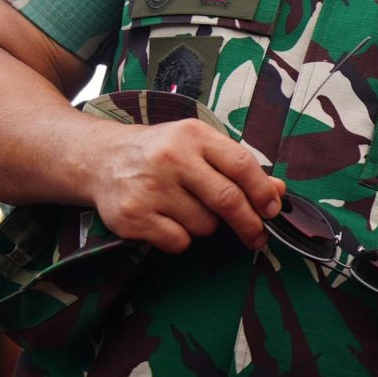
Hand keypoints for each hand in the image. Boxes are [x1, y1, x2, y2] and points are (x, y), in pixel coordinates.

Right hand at [85, 119, 281, 253]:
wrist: (98, 158)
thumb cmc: (158, 153)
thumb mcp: (196, 147)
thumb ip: (237, 168)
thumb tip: (279, 192)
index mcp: (193, 135)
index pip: (241, 164)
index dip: (263, 192)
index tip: (272, 210)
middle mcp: (171, 157)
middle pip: (228, 200)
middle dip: (249, 224)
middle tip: (257, 236)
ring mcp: (150, 187)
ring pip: (204, 225)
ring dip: (204, 226)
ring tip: (183, 208)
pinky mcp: (133, 216)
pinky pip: (178, 241)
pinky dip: (179, 238)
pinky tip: (164, 220)